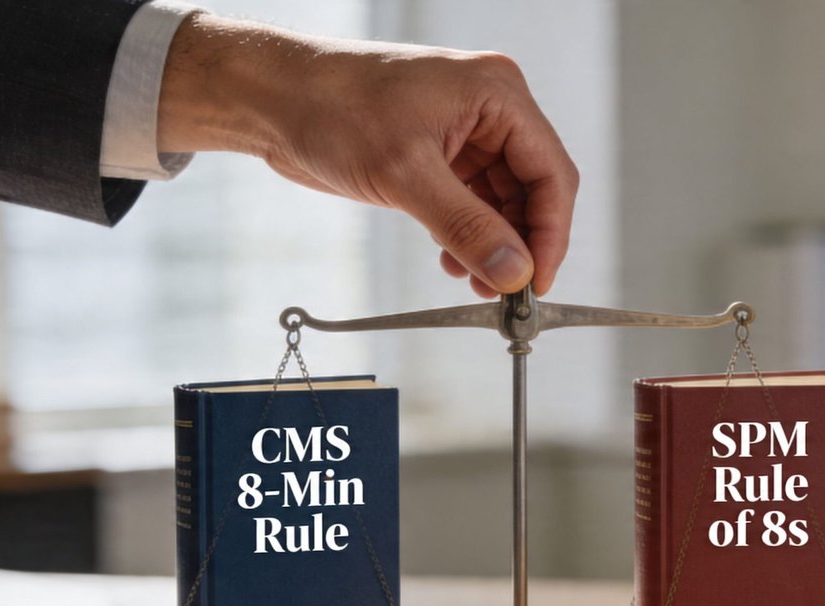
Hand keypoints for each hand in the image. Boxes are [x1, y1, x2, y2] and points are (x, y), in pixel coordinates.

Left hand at [158, 15, 578, 297]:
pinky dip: (468, 235)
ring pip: (503, 201)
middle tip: (506, 293)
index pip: (551, 171)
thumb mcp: (405, 174)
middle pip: (532, 189)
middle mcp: (488, 109)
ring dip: (493, 245)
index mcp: (496, 93)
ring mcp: (465, 132)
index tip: (537, 282)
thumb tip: (514, 271)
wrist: (274, 99)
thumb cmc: (333, 107)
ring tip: (474, 282)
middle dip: (521, 244)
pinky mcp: (439, 153)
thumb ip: (466, 226)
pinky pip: (472, 202)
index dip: (551, 233)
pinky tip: (454, 261)